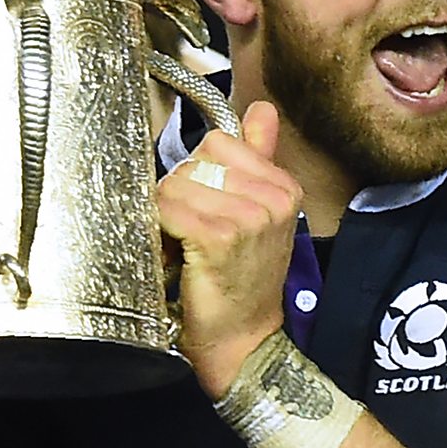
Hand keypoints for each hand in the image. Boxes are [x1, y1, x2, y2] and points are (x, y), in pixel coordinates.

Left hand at [156, 101, 300, 395]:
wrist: (242, 339)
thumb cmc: (243, 279)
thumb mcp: (259, 214)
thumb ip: (258, 156)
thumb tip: (263, 108)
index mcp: (284, 186)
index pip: (219, 143)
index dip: (200, 174)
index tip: (209, 208)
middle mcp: (274, 198)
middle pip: (195, 161)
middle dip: (181, 194)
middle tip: (194, 233)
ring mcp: (250, 217)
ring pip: (176, 184)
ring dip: (168, 216)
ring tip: (187, 246)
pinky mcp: (221, 237)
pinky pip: (169, 208)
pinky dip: (162, 230)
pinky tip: (178, 254)